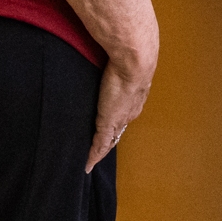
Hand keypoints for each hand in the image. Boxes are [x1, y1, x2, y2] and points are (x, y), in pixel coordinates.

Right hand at [89, 45, 153, 170]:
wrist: (134, 61)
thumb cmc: (128, 56)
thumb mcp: (121, 64)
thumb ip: (116, 65)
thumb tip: (113, 56)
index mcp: (133, 99)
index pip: (123, 116)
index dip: (116, 124)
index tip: (109, 129)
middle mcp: (129, 112)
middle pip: (118, 131)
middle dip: (110, 139)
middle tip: (97, 149)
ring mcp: (119, 120)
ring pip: (109, 140)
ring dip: (101, 149)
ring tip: (91, 159)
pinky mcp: (109, 124)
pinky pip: (100, 145)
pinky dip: (93, 156)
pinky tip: (87, 165)